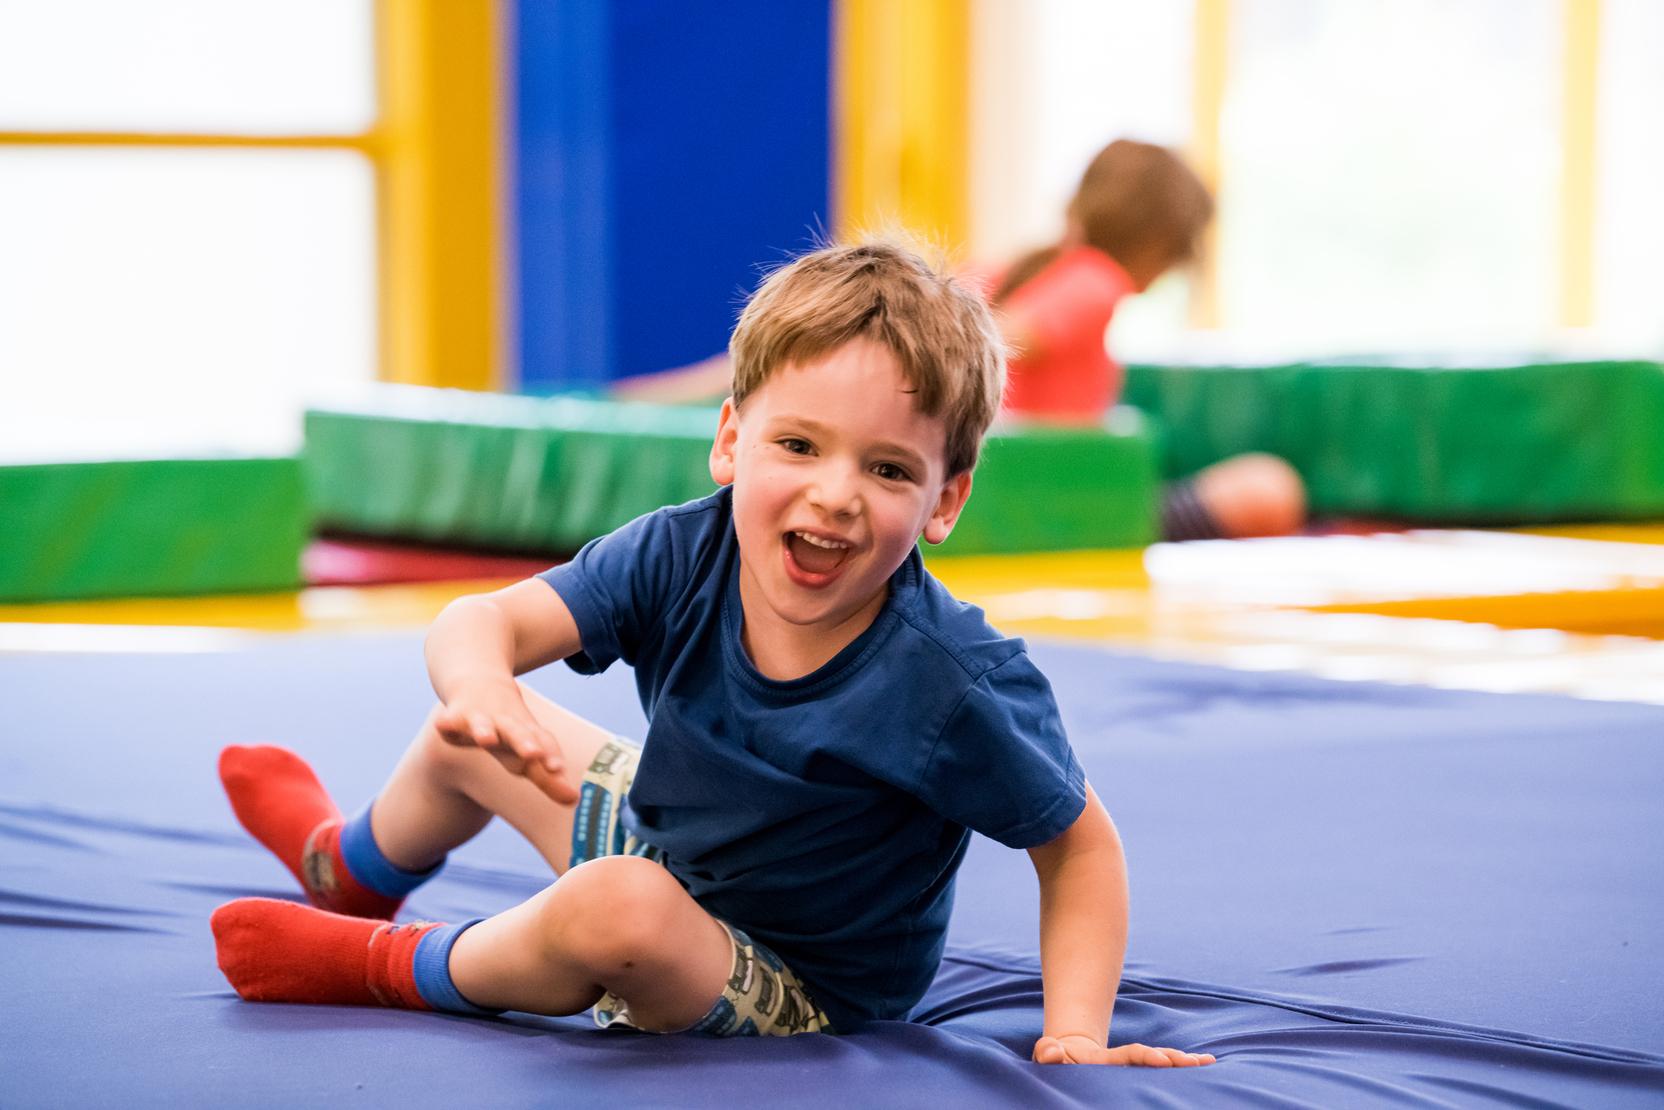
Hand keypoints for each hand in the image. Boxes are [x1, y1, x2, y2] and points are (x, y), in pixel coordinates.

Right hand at [432, 680, 577, 803]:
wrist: (480, 680)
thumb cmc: (508, 726)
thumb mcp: (527, 750)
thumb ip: (547, 779)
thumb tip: (574, 800)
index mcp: (527, 733)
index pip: (543, 743)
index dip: (550, 755)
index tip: (557, 768)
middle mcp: (506, 723)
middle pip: (517, 732)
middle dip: (524, 742)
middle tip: (534, 754)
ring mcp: (480, 717)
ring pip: (483, 723)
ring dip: (484, 730)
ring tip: (486, 739)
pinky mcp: (455, 715)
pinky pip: (449, 719)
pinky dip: (446, 722)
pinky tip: (441, 725)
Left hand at [1032, 1034, 1214, 1066]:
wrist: (1065, 1056)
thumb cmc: (1056, 1061)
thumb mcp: (1047, 1056)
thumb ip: (1047, 1053)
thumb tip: (1050, 1051)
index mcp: (1104, 1060)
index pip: (1129, 1055)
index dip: (1145, 1056)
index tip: (1162, 1059)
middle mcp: (1122, 1062)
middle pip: (1152, 1057)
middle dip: (1173, 1058)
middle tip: (1195, 1061)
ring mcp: (1129, 1069)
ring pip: (1160, 1065)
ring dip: (1182, 1063)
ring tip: (1207, 1062)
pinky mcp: (1132, 1078)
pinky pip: (1157, 1075)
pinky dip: (1178, 1071)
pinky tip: (1202, 1065)